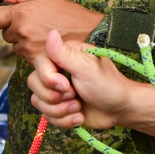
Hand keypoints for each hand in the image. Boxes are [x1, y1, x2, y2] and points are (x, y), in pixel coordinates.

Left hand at [0, 0, 103, 62]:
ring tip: (43, 34)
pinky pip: (25, 57)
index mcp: (21, 13)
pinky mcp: (36, 61)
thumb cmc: (69, 13)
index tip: (5, 17)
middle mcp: (22, 31)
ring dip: (24, 42)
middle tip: (34, 24)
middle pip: (5, 34)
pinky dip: (33, 53)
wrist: (90, 32)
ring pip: (16, 46)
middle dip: (15, 29)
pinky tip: (46, 45)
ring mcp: (29, 48)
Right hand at [28, 30, 154, 141]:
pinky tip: (79, 117)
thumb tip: (51, 32)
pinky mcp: (58, 107)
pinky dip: (64, 120)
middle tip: (75, 96)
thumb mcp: (87, 69)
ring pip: (38, 101)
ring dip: (60, 110)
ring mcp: (57, 90)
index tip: (66, 86)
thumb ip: (65, 54)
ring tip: (78, 108)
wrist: (120, 110)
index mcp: (64, 55)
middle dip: (54, 97)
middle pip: (34, 83)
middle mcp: (57, 71)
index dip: (48, 78)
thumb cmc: (109, 85)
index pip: (39, 63)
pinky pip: (46, 116)